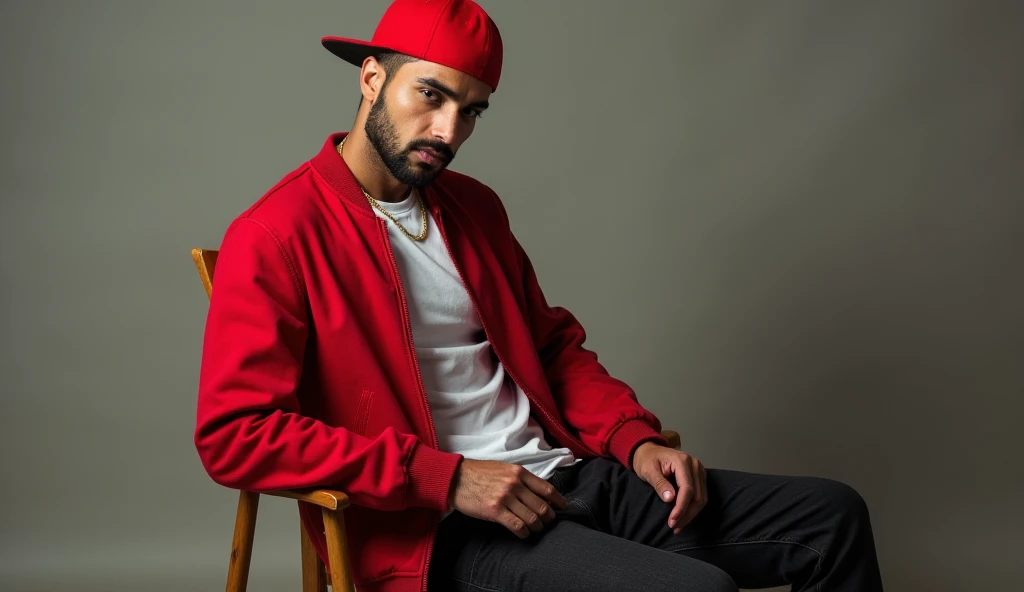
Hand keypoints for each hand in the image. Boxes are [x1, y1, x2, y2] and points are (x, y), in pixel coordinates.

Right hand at [448, 459, 568, 538]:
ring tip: (536, 529)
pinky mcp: (495, 511)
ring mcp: (505, 498)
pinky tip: (524, 533)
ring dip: (537, 527)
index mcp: (519, 472)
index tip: (563, 507)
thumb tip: (538, 492)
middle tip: (548, 522)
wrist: (456, 478)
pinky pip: (517, 526)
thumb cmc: (479, 473)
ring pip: (532, 518)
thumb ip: (520, 478)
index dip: (558, 500)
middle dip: (548, 518)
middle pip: (542, 506)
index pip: (547, 488)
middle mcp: (514, 484)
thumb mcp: (503, 468)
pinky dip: (524, 532)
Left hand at [632, 442, 706, 534]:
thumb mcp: (648, 471)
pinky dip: (693, 508)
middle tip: (674, 527)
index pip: (687, 489)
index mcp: (682, 461)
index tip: (672, 520)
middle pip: (697, 496)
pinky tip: (683, 518)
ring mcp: (699, 470)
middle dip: (686, 514)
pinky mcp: (699, 477)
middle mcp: (695, 465)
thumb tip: (670, 499)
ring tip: (678, 526)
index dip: (681, 507)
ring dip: (691, 514)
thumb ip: (659, 484)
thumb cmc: (647, 460)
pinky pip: (700, 496)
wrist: (649, 451)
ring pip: (701, 498)